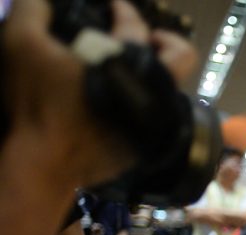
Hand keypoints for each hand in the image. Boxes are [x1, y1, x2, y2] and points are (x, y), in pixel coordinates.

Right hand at [2, 0, 197, 187]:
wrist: (45, 165)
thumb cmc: (38, 103)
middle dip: (167, 41)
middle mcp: (153, 94)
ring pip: (170, 89)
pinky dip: (142, 102)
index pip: (136, 25)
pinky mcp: (147, 146)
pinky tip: (117, 100)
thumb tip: (41, 0)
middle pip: (182, 58)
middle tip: (143, 38)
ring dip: (154, 75)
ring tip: (126, 70)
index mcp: (130, 66)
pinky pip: (157, 117)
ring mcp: (154, 123)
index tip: (114, 5)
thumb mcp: (21, 46)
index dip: (123, 9)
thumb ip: (33, 11)